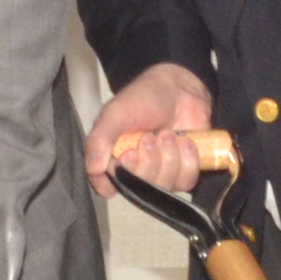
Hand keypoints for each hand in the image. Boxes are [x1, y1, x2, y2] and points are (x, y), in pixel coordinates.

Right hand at [90, 62, 217, 186]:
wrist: (180, 90)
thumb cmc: (144, 99)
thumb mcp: (116, 113)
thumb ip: (100, 139)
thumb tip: (92, 168)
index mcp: (111, 159)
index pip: (107, 187)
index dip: (121, 176)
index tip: (129, 154)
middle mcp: (134, 172)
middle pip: (140, 189)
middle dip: (149, 160)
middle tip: (150, 135)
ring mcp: (159, 175)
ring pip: (164, 186)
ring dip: (170, 156)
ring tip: (169, 133)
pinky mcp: (181, 173)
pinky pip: (186, 182)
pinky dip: (188, 160)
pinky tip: (186, 141)